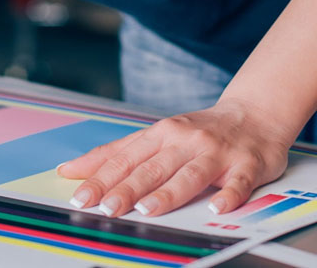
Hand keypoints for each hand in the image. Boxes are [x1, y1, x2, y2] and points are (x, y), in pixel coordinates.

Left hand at [57, 98, 290, 216]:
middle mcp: (184, 141)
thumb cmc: (197, 131)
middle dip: (127, 188)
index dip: (102, 178)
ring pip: (189, 174)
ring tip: (147, 210)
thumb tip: (70, 170)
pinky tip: (217, 208)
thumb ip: (115, 153)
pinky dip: (229, 195)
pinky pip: (238, 182)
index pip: (124, 159)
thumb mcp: (154, 135)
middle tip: (107, 208)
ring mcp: (216, 153)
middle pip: (152, 168)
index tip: (82, 196)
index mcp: (160, 134)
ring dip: (168, 192)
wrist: (253, 114)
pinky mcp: (247, 165)